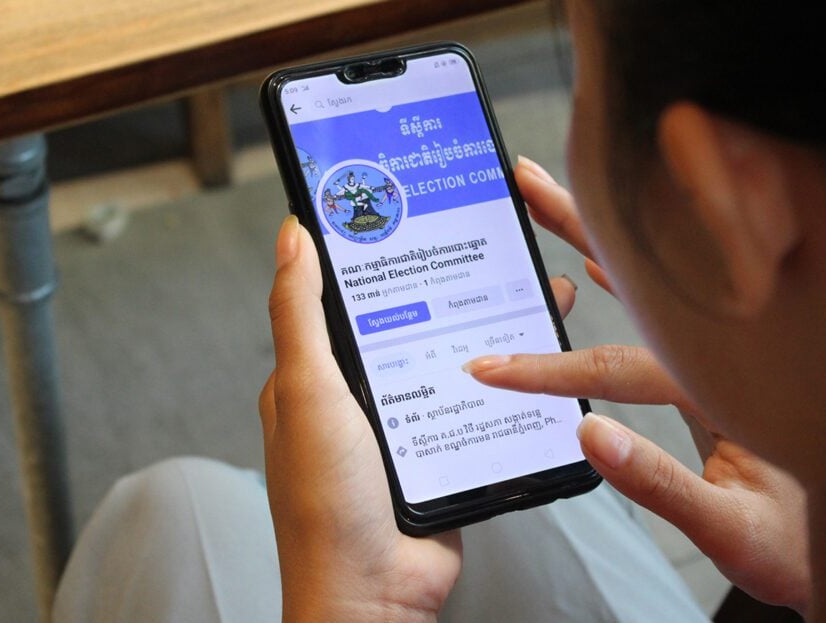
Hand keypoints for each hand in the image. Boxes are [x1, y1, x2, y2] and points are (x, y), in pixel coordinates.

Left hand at [258, 215, 579, 621]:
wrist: (376, 595)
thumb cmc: (326, 505)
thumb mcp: (308, 395)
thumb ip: (299, 317)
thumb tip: (291, 235)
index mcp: (316, 375)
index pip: (342, 295)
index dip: (372, 253)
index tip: (409, 210)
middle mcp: (359, 394)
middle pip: (407, 321)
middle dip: (446, 283)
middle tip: (487, 242)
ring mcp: (404, 422)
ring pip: (448, 357)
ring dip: (483, 327)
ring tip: (526, 286)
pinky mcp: (442, 448)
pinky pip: (473, 401)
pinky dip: (502, 378)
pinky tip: (534, 352)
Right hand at [462, 158, 812, 611]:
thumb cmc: (798, 544)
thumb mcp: (733, 529)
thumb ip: (663, 486)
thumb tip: (590, 437)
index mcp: (735, 383)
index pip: (623, 364)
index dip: (549, 370)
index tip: (492, 369)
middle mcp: (735, 348)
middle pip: (647, 275)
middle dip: (582, 224)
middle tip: (529, 181)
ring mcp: (728, 347)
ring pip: (657, 278)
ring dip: (602, 236)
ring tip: (555, 200)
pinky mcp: (722, 357)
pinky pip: (668, 300)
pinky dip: (631, 275)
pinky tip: (597, 266)